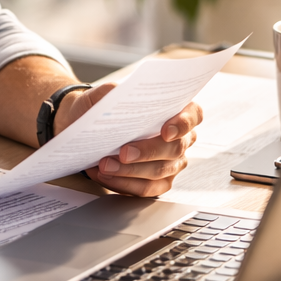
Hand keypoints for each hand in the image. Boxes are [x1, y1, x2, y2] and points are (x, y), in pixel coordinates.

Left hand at [53, 85, 202, 198]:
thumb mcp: (102, 95)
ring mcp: (172, 163)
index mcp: (176, 111)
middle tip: (124, 152)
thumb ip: (109, 91)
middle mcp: (180, 139)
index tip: (165, 131)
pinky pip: (146, 189)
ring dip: (130, 170)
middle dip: (148, 151)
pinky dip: (123, 184)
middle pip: (175, 148)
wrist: (87, 129)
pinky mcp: (158, 183)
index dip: (183, 123)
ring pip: (159, 171)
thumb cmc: (101, 109)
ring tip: (105, 165)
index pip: (193, 115)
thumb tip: (113, 94)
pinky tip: (105, 175)